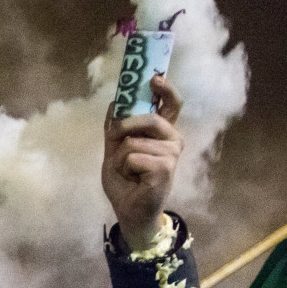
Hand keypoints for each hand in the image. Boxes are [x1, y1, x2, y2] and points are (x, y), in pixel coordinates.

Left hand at [101, 74, 183, 247]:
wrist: (128, 208)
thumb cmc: (125, 179)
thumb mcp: (114, 150)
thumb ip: (116, 128)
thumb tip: (114, 102)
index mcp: (162, 132)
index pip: (171, 105)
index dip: (166, 89)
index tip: (154, 78)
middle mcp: (172, 140)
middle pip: (149, 118)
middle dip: (125, 127)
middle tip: (115, 141)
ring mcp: (171, 154)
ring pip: (134, 142)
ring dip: (121, 158)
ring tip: (129, 171)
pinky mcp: (165, 168)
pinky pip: (133, 157)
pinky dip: (124, 168)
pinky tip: (134, 179)